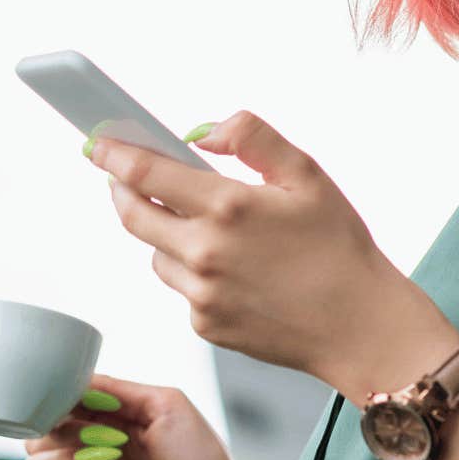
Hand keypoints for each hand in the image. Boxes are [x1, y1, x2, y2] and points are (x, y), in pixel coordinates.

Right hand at [21, 372, 272, 459]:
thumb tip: (76, 378)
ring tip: (103, 459)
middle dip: (56, 429)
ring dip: (61, 457)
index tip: (65, 400)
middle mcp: (92, 454)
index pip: (62, 407)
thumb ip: (119, 388)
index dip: (57, 400)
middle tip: (92, 433)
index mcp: (111, 425)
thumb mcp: (167, 405)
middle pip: (38, 436)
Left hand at [86, 110, 448, 389]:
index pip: (145, 174)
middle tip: (124, 176)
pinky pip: (182, 289)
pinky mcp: (206, 326)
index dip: (114, 154)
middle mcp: (204, 254)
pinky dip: (194, 273)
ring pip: (156, 254)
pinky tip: (236, 270)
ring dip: (165, 234)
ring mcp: (201, 295)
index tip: (97, 143)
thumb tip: (203, 132)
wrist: (361, 327)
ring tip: (209, 228)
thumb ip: (253, 138)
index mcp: (228, 208)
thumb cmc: (340, 248)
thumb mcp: (307, 175)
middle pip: (133, 216)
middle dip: (121, 190)